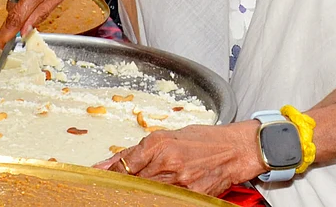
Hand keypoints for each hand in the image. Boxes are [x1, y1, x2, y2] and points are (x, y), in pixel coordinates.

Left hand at [94, 122, 265, 195]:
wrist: (236, 149)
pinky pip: (167, 199)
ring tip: (137, 189)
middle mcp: (168, 163)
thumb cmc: (204, 139)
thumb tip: (109, 162)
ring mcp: (180, 182)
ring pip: (147, 192)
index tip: (99, 176)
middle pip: (133, 181)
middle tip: (115, 187)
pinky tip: (158, 193)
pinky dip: (159, 196)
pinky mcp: (192, 196)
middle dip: (122, 184)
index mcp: (159, 144)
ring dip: (139, 192)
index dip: (109, 173)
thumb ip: (138, 150)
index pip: (124, 164)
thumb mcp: (168, 136)